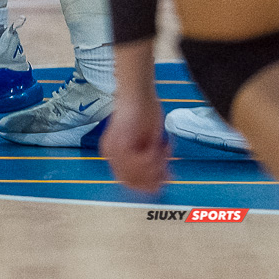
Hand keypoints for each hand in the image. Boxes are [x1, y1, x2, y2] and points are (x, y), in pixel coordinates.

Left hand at [100, 41, 170, 195]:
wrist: (136, 93)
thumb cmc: (142, 113)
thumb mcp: (146, 141)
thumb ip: (148, 159)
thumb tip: (158, 180)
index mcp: (114, 155)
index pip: (131, 183)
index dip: (151, 184)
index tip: (164, 177)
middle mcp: (111, 156)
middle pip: (137, 185)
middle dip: (156, 176)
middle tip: (166, 165)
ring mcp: (115, 152)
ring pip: (142, 175)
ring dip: (158, 164)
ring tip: (161, 149)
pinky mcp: (122, 146)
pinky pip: (145, 163)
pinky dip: (157, 155)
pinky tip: (158, 143)